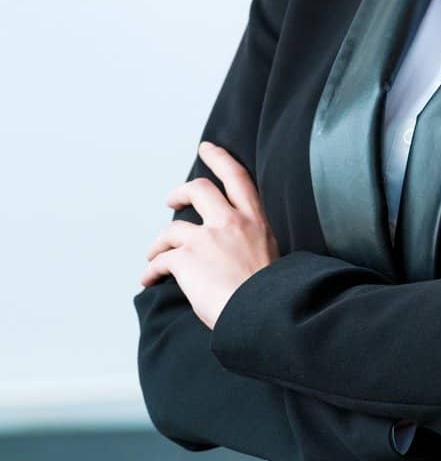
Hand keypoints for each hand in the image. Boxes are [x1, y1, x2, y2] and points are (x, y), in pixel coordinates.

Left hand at [139, 142, 279, 328]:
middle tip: (171, 200)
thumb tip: (233, 250)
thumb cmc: (269, 293)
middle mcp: (231, 222)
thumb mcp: (270, 255)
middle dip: (180, 192)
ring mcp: (206, 238)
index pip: (238, 177)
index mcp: (257, 220)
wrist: (263, 312)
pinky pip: (158, 260)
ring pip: (172, 228)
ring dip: (159, 243)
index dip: (221, 159)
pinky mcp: (185, 259)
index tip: (208, 148)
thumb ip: (251, 242)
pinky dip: (151, 270)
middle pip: (199, 189)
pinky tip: (149, 280)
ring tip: (155, 257)